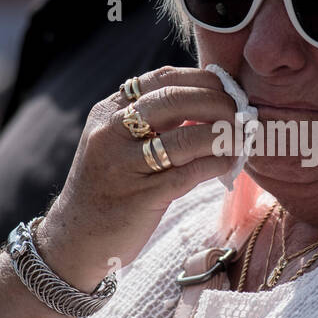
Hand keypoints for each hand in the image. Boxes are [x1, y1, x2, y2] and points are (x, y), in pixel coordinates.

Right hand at [38, 66, 237, 290]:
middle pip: (175, 100)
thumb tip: (207, 101)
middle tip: (241, 111)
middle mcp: (112, 132)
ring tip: (243, 136)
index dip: (203, 80)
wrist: (75, 238)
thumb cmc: (108, 187)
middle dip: (218, 102)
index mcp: (109, 112)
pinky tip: (229, 163)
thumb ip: (151, 121)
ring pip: (186, 137)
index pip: (162, 79)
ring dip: (224, 134)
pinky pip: (190, 173)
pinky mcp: (141, 198)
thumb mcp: (117, 142)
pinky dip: (216, 164)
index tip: (228, 88)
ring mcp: (125, 165)